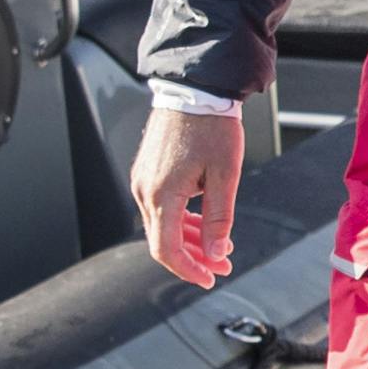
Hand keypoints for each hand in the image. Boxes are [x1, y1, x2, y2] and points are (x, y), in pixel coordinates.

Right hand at [132, 104, 246, 283]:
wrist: (196, 90)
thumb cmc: (212, 126)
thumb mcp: (225, 176)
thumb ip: (219, 219)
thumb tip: (215, 253)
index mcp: (162, 194)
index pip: (167, 250)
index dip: (188, 270)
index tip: (210, 278)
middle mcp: (144, 190)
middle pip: (164, 240)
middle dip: (195, 257)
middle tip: (224, 264)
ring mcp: (143, 180)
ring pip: (163, 225)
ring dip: (190, 240)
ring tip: (220, 246)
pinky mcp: (147, 172)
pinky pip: (161, 207)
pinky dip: (182, 220)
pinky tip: (204, 224)